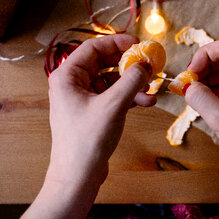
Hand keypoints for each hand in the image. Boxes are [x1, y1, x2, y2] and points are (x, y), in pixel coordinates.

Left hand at [46, 35, 154, 185]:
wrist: (78, 175)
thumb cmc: (87, 139)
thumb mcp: (113, 105)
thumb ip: (131, 81)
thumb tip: (146, 65)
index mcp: (67, 76)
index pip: (92, 47)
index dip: (116, 42)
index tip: (138, 44)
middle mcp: (72, 84)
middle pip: (103, 63)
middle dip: (127, 65)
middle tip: (148, 64)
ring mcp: (82, 99)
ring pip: (111, 81)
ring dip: (131, 83)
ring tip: (151, 89)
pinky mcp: (92, 112)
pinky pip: (112, 96)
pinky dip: (129, 97)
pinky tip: (147, 103)